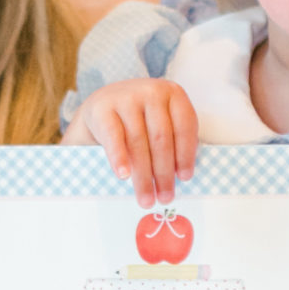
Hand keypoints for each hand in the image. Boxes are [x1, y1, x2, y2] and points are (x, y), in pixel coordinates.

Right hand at [62, 78, 197, 206]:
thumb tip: (180, 178)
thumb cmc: (139, 121)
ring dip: (143, 175)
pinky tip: (123, 176)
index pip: (185, 125)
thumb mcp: (160, 121)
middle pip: (161, 137)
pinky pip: (113, 137)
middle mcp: (151, 91)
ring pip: (138, 142)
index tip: (185, 178)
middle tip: (165, 197)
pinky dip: (119, 158)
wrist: (101, 106)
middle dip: (164, 172)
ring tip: (146, 198)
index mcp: (173, 93)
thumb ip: (173, 140)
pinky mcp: (103, 107)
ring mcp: (126, 97)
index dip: (186, 154)